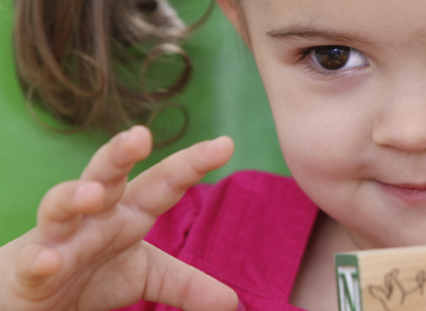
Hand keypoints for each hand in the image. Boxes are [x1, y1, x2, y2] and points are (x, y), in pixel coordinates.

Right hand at [0, 126, 237, 310]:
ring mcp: (59, 238)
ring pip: (61, 206)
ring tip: (92, 195)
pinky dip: (40, 260)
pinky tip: (48, 261)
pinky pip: (34, 260)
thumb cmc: (94, 272)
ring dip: (73, 196)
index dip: (192, 163)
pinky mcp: (30, 268)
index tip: (225, 144)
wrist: (38, 293)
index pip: (164, 182)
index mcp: (129, 212)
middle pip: (107, 175)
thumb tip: (232, 302)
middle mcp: (95, 215)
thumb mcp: (148, 275)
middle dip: (121, 153)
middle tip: (140, 136)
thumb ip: (187, 284)